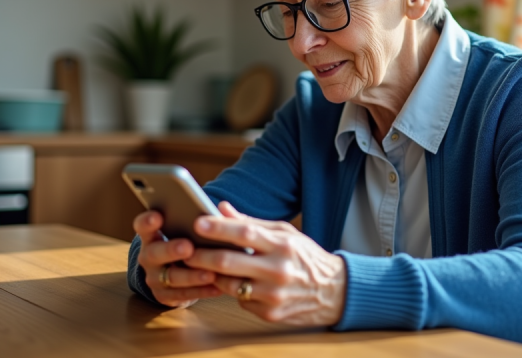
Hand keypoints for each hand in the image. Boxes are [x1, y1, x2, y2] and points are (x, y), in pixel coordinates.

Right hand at [133, 210, 220, 307]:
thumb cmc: (188, 244)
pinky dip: (201, 291)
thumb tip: (224, 207)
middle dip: (171, 249)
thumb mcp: (188, 232)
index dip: (147, 221)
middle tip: (188, 246)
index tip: (158, 216)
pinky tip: (218, 287)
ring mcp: (155, 278)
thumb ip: (203, 221)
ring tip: (210, 273)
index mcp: (152, 236)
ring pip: (171, 277)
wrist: (176, 277)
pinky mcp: (165, 296)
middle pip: (154, 253)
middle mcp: (148, 257)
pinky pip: (183, 295)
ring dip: (191, 276)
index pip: (142, 226)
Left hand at [183, 202, 346, 325]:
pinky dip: (234, 290)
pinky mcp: (270, 313)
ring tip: (204, 265)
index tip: (198, 222)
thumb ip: (252, 222)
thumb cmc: (306, 257)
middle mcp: (278, 271)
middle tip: (186, 250)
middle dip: (202, 256)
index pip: (245, 233)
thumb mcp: (285, 233)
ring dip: (212, 275)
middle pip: (228, 262)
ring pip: (228, 285)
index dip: (219, 227)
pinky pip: (239, 300)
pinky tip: (237, 282)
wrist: (335, 291)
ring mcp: (273, 295)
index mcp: (283, 245)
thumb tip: (222, 208)